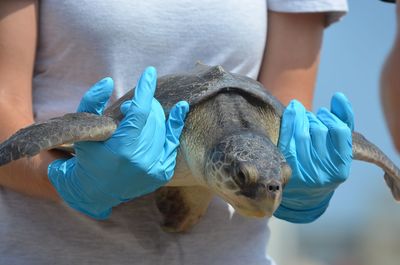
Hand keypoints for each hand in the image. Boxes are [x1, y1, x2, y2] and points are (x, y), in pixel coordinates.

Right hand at [48, 67, 188, 218]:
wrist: (95, 190)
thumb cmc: (88, 155)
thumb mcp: (82, 129)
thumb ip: (91, 101)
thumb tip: (108, 81)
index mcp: (121, 150)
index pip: (139, 112)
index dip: (145, 90)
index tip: (149, 72)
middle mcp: (141, 161)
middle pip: (153, 119)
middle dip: (145, 105)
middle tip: (134, 105)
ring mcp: (154, 169)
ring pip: (163, 128)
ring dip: (154, 115)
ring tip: (142, 113)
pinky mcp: (162, 173)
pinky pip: (173, 142)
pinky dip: (175, 124)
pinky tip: (182, 108)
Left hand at [274, 93, 353, 222]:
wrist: (301, 192)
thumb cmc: (323, 162)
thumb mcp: (338, 147)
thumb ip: (343, 122)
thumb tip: (339, 96)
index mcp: (339, 170)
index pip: (339, 132)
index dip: (331, 118)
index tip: (324, 113)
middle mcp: (321, 173)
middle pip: (319, 131)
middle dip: (315, 118)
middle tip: (311, 116)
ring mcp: (301, 172)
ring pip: (302, 133)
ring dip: (303, 117)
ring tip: (303, 115)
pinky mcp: (284, 166)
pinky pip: (286, 137)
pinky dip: (290, 119)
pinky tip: (293, 110)